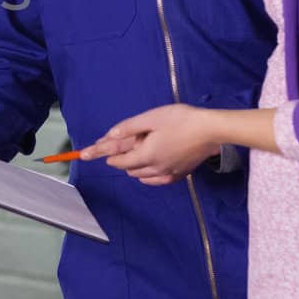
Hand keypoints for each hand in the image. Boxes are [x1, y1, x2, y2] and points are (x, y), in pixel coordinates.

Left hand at [79, 105, 219, 185]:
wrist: (212, 131)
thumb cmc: (181, 120)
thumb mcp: (151, 118)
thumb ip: (129, 128)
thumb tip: (109, 136)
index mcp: (145, 155)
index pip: (118, 160)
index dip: (102, 154)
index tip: (86, 154)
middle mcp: (155, 168)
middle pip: (127, 168)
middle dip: (118, 157)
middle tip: (117, 144)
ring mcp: (168, 174)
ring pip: (140, 175)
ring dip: (132, 165)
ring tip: (137, 149)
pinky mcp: (179, 175)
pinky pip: (156, 179)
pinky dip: (147, 174)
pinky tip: (149, 165)